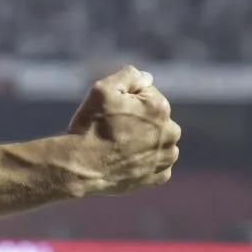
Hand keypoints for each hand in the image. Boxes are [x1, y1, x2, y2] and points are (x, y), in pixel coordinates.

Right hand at [67, 65, 179, 195]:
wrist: (81, 166)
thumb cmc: (91, 125)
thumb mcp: (103, 88)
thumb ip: (129, 75)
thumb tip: (147, 78)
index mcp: (160, 108)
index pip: (147, 92)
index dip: (127, 99)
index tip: (112, 111)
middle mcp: (170, 133)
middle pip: (155, 117)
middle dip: (140, 118)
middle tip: (114, 128)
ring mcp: (166, 157)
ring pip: (158, 140)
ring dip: (145, 139)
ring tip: (120, 145)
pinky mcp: (159, 176)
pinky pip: (157, 162)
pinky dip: (144, 160)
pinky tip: (126, 159)